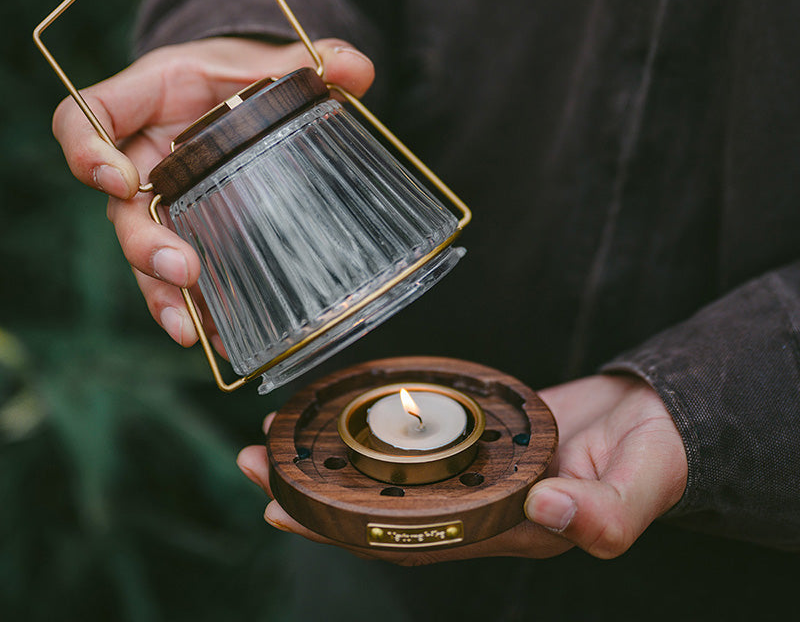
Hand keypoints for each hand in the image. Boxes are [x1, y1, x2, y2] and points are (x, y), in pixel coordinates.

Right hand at [52, 36, 374, 344]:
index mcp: (143, 105)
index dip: (86, 151)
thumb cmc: (236, 76)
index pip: (83, 121)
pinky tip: (221, 337)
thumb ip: (305, 62)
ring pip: (144, 253)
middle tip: (181, 271)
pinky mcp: (186, 229)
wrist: (236, 96)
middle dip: (144, 245)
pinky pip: (179, 273)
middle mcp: (139, 160)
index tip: (118, 177)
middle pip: (118, 208)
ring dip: (163, 293)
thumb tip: (357, 68)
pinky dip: (196, 306)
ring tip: (192, 328)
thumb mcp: (265, 61)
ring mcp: (159, 201)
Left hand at [237, 374, 687, 563]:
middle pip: (381, 511)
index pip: (409, 537)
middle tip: (249, 466)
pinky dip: (376, 430)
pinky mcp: (481, 437)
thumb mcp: (641, 481)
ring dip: (333, 461)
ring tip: (275, 441)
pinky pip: (418, 439)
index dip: (341, 528)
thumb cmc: (650, 455)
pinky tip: (344, 416)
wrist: (655, 420)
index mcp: (508, 526)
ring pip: (391, 475)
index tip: (279, 506)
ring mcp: (476, 472)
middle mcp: (481, 507)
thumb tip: (546, 508)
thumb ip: (606, 510)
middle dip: (311, 495)